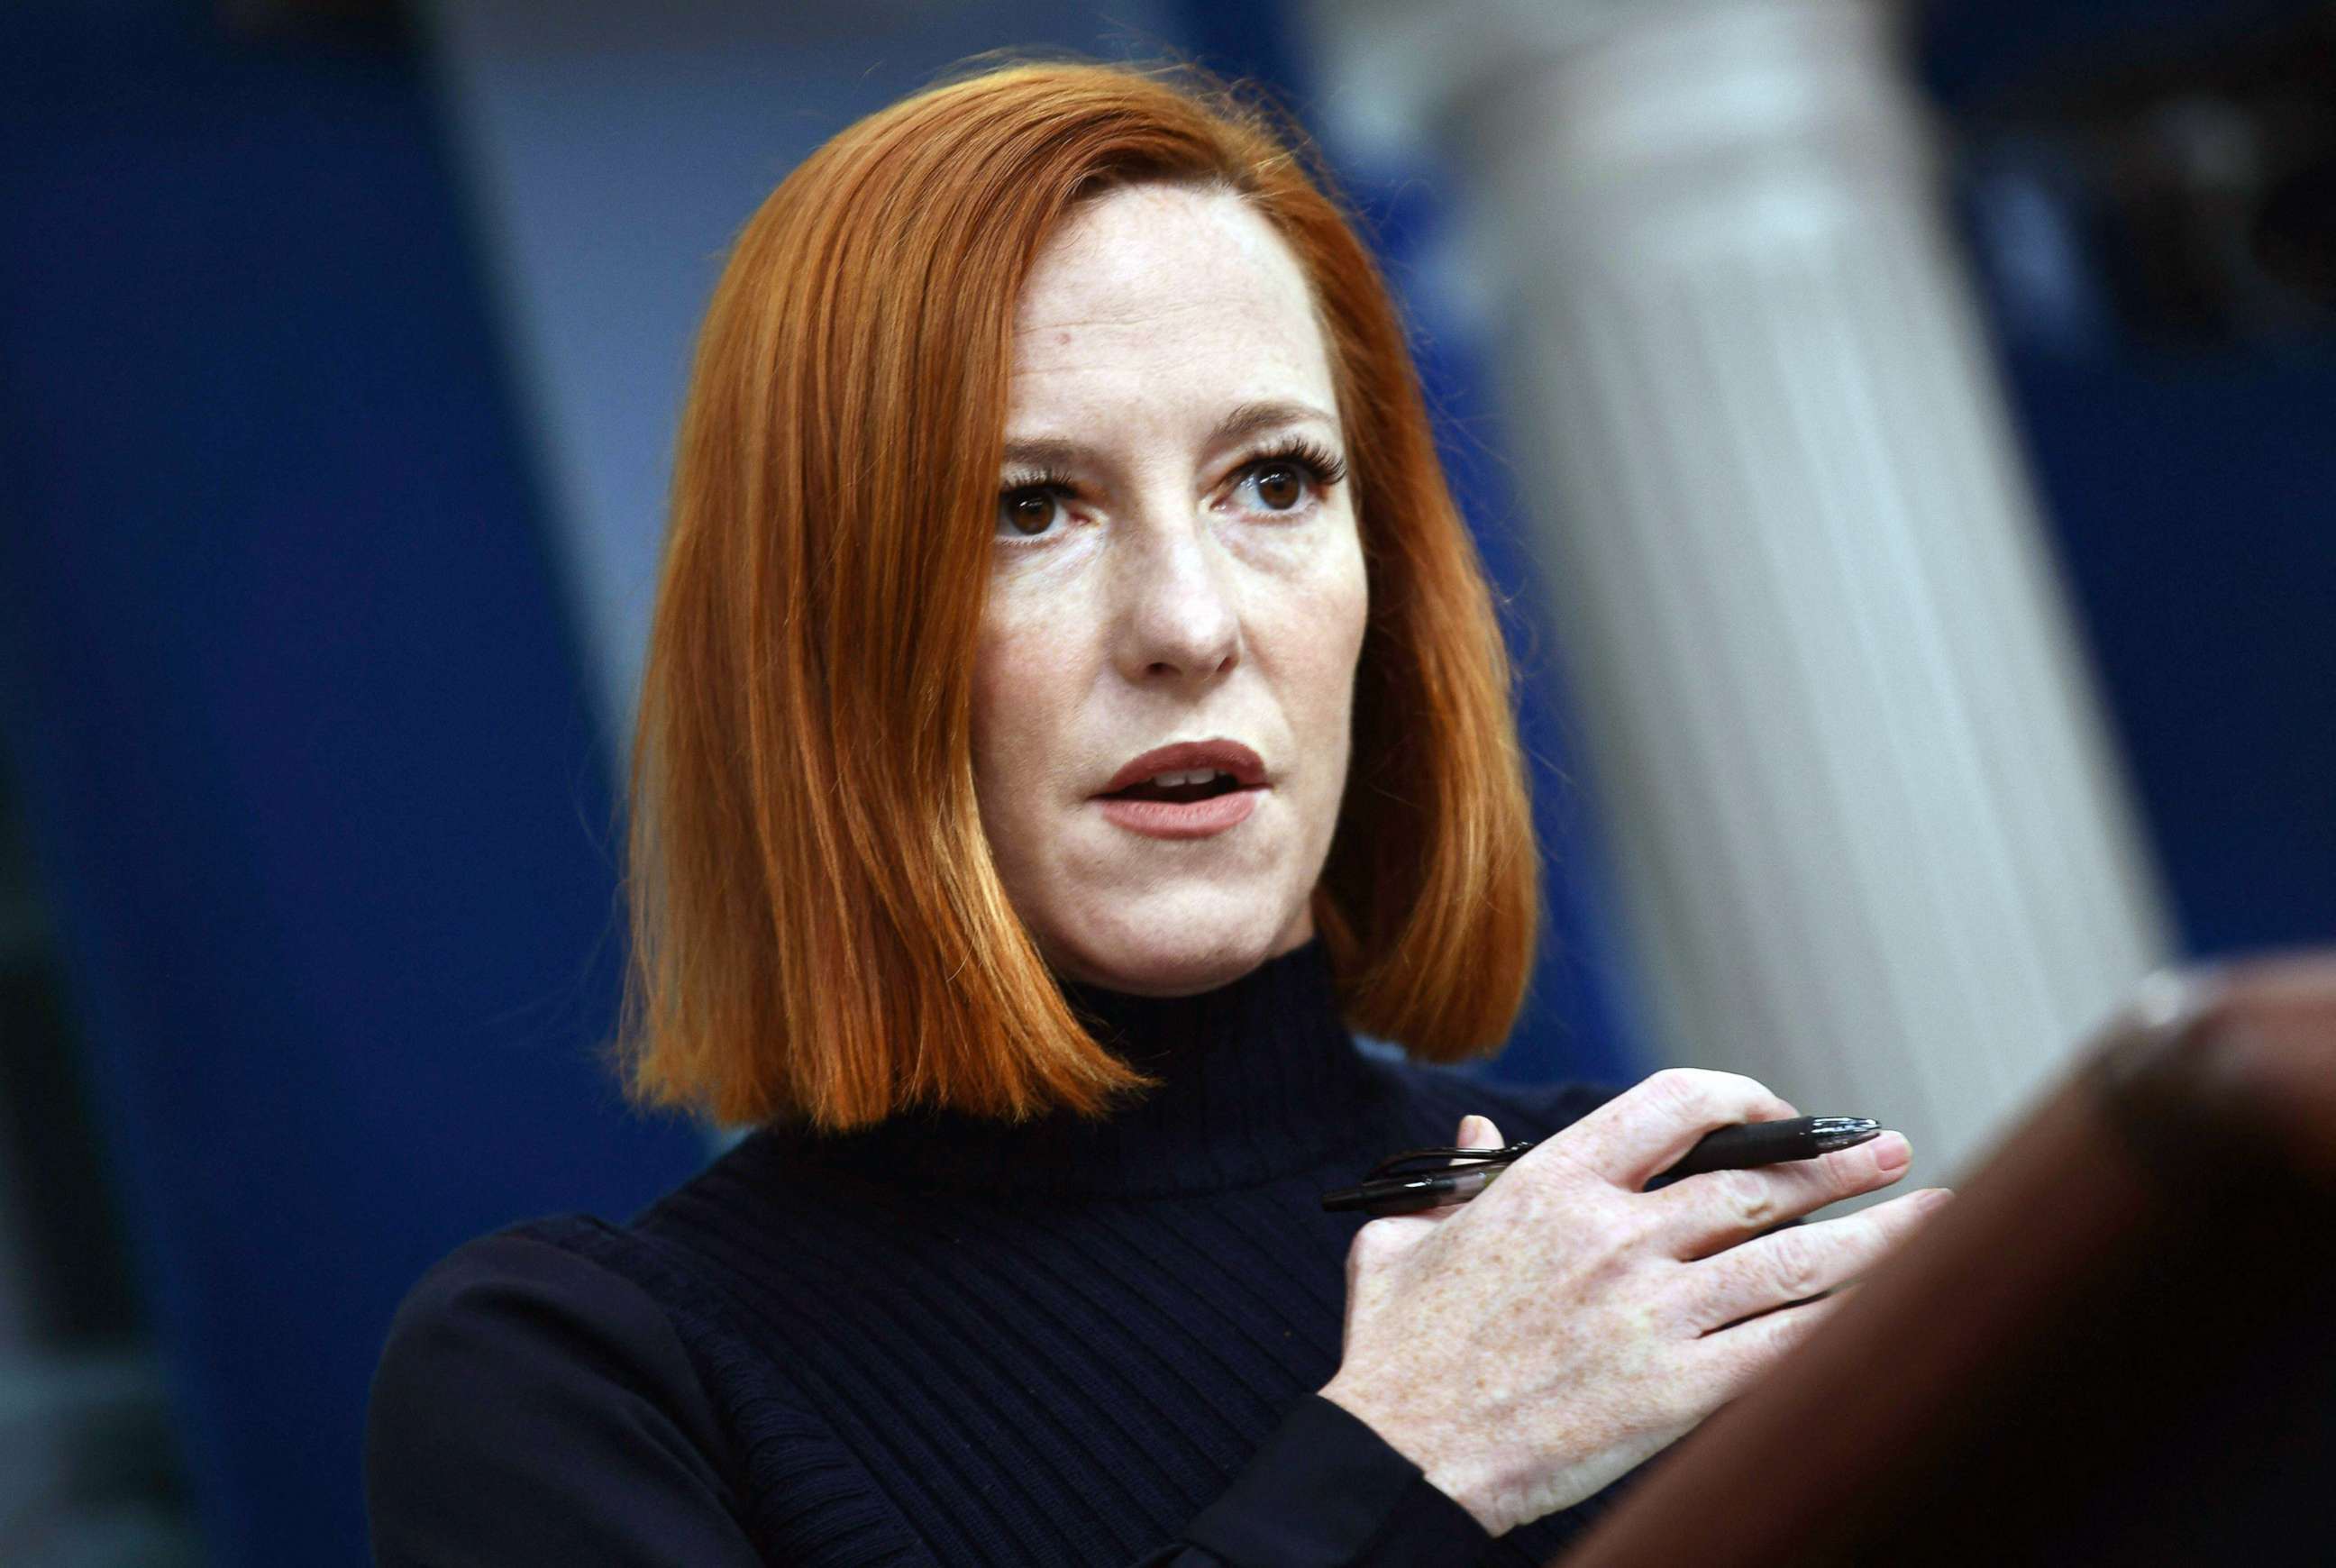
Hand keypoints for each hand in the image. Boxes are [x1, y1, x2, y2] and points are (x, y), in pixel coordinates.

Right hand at [1319, 1069, 1949, 1536]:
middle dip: (1837, 1166)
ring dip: (1874, 1235)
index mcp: (1553, 1185)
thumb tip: (1475, 1134)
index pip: (1675, 1104)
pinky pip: (1783, 1350)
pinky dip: (1845, 1326)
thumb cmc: (1397, 1354)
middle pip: (1757, 1183)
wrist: (1401, 1454)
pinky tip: (1891, 1312)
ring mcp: (1651, 1316)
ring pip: (1791, 1262)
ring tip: (1933, 1214)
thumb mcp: (1403, 1244)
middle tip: (1888, 1153)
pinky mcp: (1672, 1393)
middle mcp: (1614, 1238)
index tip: (1774, 1115)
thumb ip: (1450, 1183)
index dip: (1741, 1098)